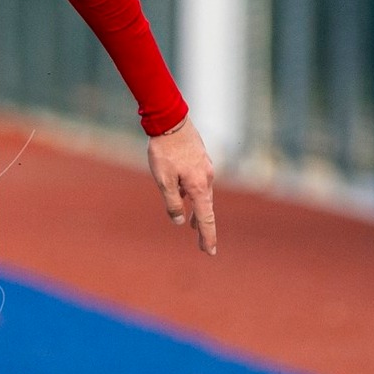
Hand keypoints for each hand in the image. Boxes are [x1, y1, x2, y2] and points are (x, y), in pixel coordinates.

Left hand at [147, 118, 217, 255]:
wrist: (171, 121)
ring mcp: (205, 168)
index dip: (208, 237)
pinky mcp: (201, 160)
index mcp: (199, 187)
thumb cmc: (164, 151)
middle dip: (204, 229)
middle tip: (204, 247)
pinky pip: (199, 183)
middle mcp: (207, 179)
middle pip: (206, 209)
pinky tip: (185, 197)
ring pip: (202, 195)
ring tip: (194, 227)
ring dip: (199, 211)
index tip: (210, 252)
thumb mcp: (163, 180)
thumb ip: (172, 202)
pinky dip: (194, 195)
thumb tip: (180, 221)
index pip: (206, 219)